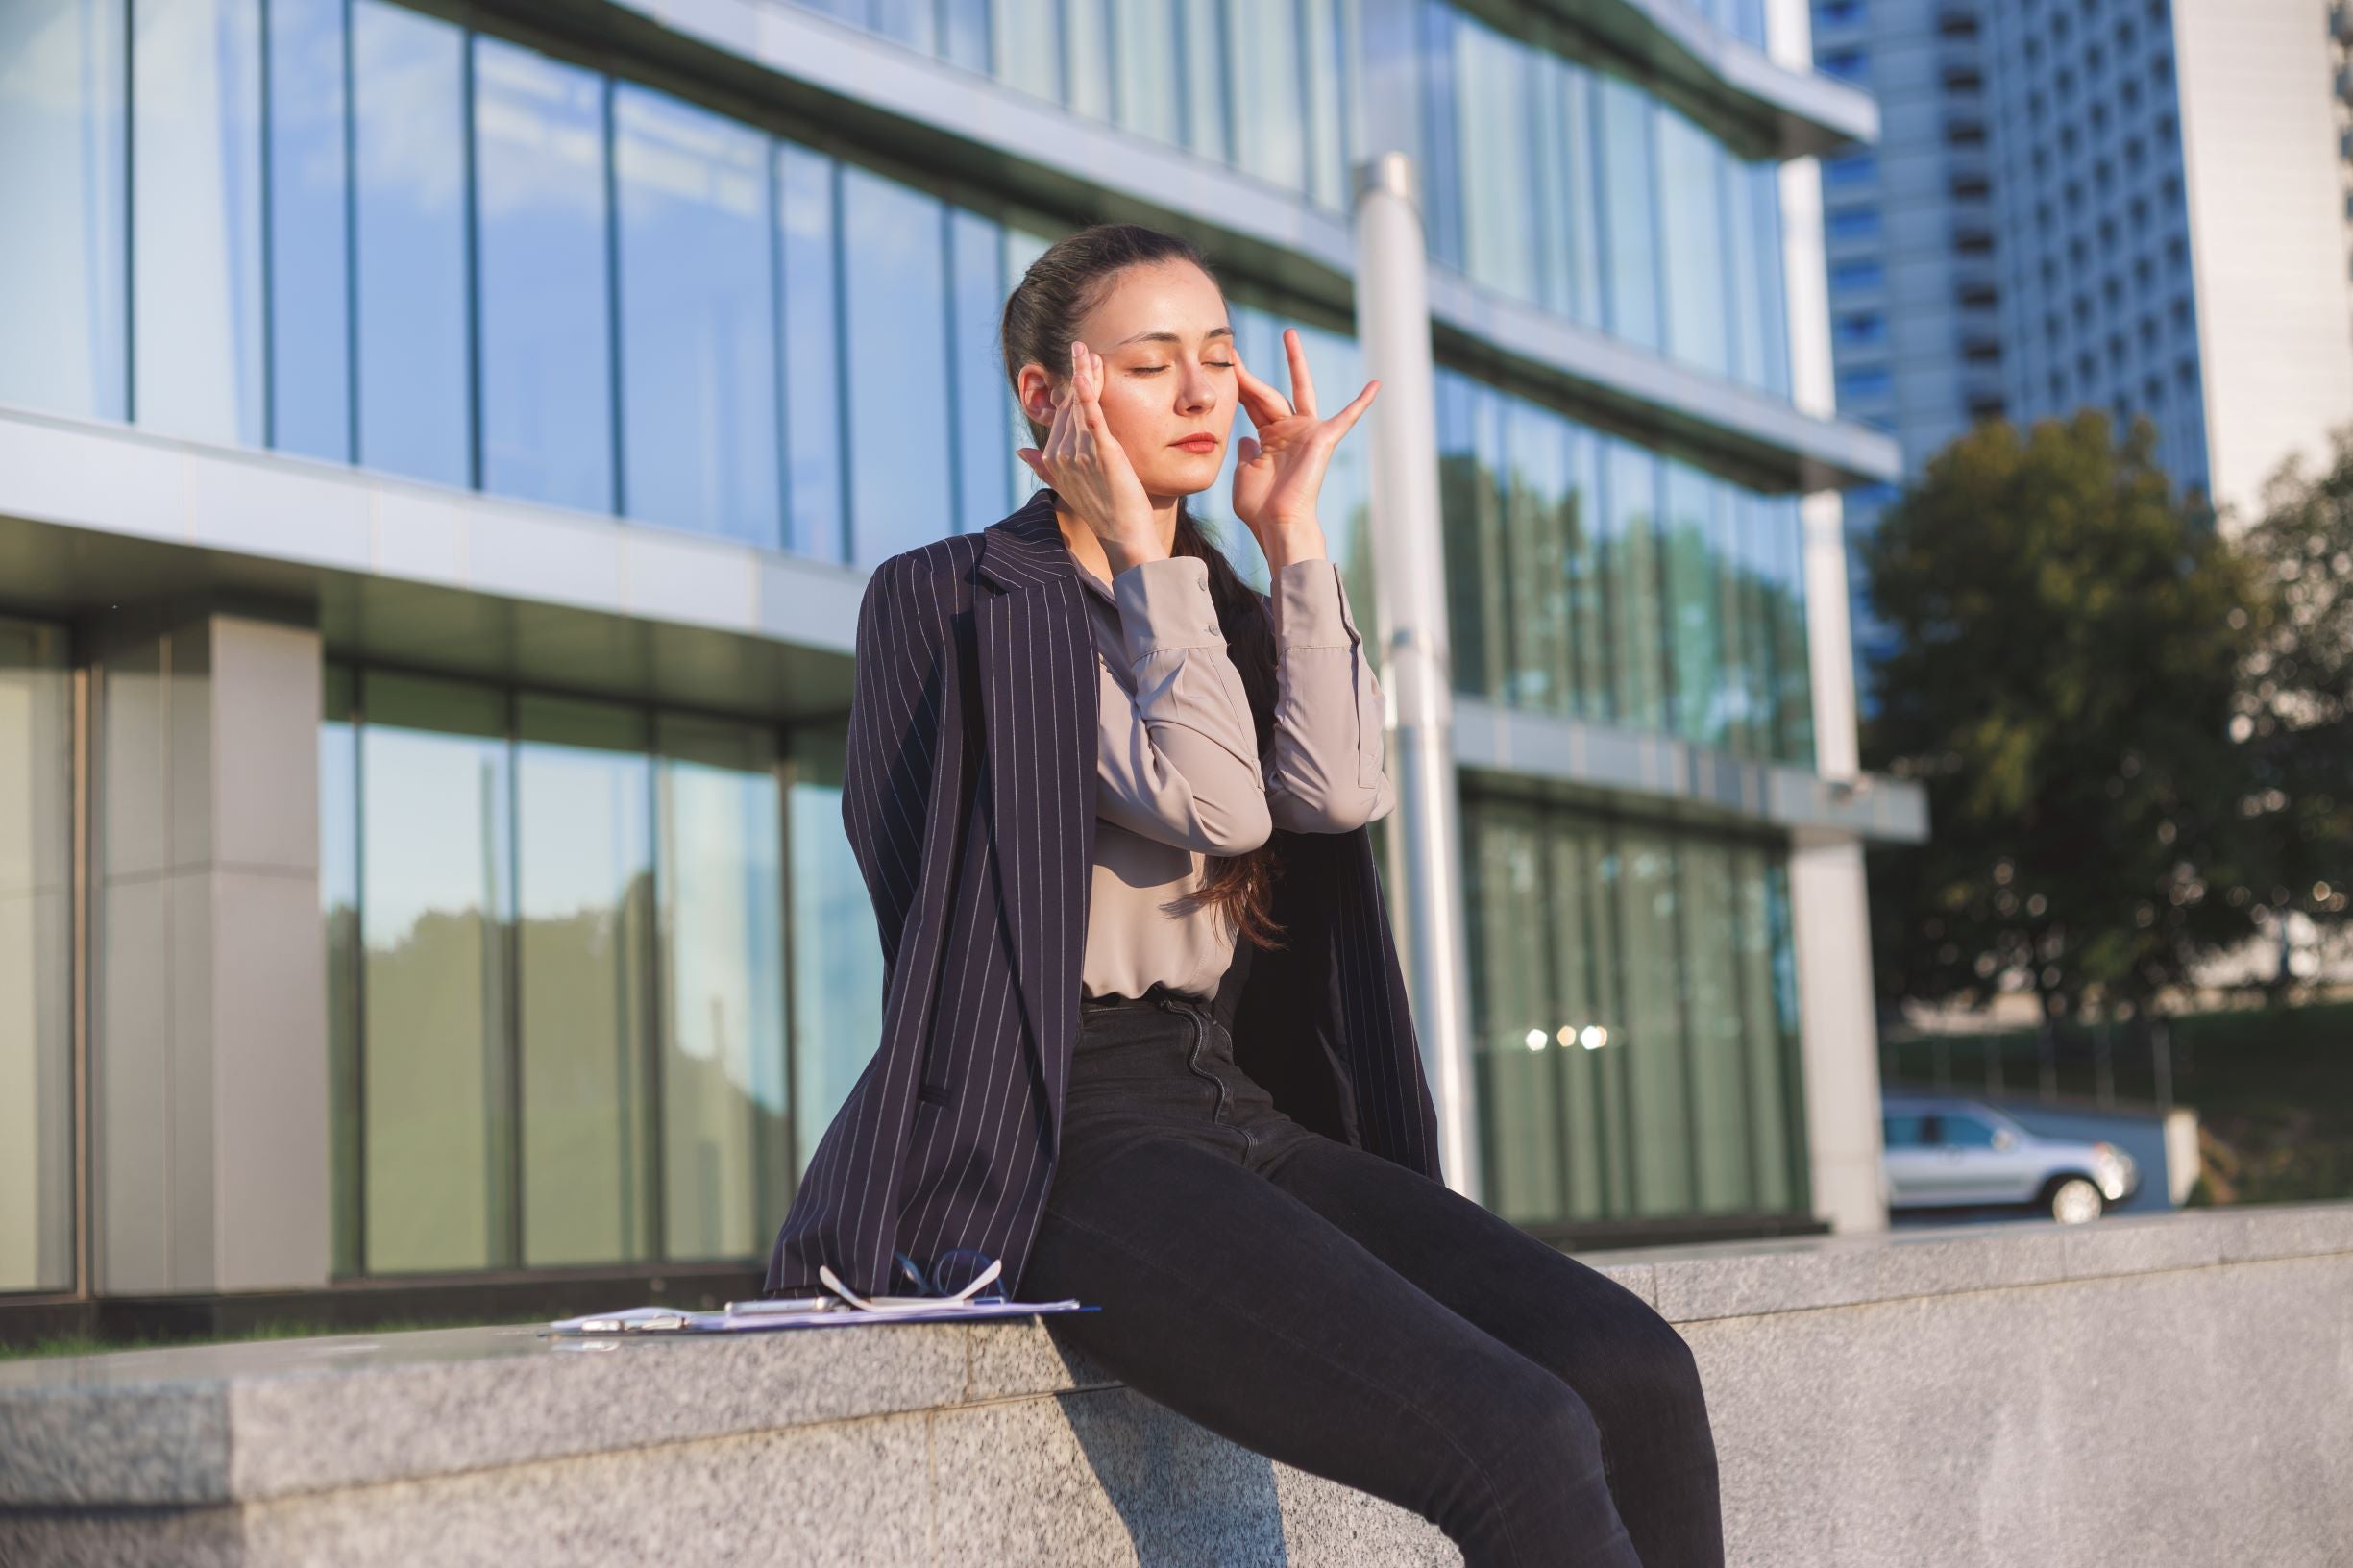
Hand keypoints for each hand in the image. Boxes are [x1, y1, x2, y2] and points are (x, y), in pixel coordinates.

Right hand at [1015, 341, 1159, 562]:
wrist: (1123, 534)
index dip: (1070, 390)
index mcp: (1051, 458)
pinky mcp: (1103, 452)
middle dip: (1077, 375)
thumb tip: (1020, 452)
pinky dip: (1087, 395)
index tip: (1079, 366)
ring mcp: (1080, 453)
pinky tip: (1085, 374)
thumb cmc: (1100, 511)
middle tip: (1084, 349)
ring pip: (1081, 405)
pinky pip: (1092, 418)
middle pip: (1069, 406)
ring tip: (1088, 351)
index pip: (1060, 414)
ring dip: (1084, 375)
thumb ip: (1042, 467)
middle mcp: (1061, 454)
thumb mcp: (1066, 486)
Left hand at [1230, 328, 1378, 546]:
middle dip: (1249, 373)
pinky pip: (1348, 417)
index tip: (1222, 366)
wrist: (1278, 523)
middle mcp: (1289, 432)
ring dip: (1294, 362)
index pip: (1252, 405)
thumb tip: (1245, 437)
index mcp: (1269, 440)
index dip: (1238, 386)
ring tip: (1289, 334)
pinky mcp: (1324, 438)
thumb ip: (1245, 452)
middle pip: (1268, 393)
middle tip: (1233, 350)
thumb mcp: (1244, 473)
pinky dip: (1362, 402)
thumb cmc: (1259, 507)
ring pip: (1298, 390)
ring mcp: (1307, 433)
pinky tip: (1376, 385)